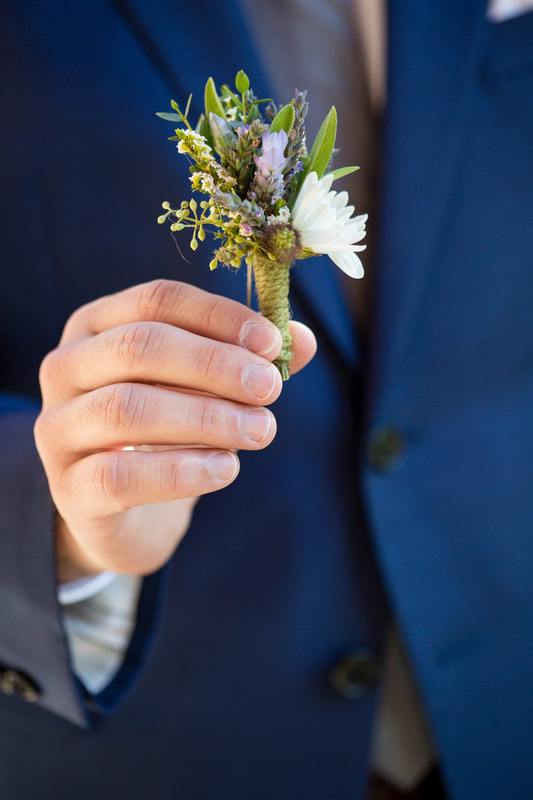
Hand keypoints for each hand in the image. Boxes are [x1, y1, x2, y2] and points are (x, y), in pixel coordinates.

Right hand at [34, 280, 316, 581]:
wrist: (122, 512)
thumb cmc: (166, 434)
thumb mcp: (206, 391)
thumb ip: (247, 363)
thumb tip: (302, 340)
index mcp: (97, 326)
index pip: (156, 300)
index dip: (219, 316)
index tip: (271, 343)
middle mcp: (66, 368)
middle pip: (139, 347)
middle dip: (214, 365)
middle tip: (270, 389)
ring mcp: (59, 429)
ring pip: (127, 410)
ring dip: (207, 417)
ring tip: (262, 431)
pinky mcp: (69, 489)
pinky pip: (120, 475)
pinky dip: (181, 471)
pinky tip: (226, 469)